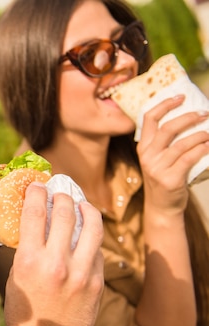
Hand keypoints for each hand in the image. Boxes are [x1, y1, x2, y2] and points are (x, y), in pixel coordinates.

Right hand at [3, 182, 103, 325]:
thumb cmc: (23, 310)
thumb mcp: (14, 275)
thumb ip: (25, 247)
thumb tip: (31, 220)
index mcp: (30, 259)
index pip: (36, 212)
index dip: (37, 192)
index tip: (38, 184)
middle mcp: (57, 263)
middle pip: (66, 213)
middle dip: (63, 196)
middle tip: (61, 192)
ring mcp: (81, 273)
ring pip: (92, 227)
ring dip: (86, 209)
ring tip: (82, 204)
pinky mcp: (97, 284)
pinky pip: (98, 251)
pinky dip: (91, 239)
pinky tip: (86, 236)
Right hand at [138, 95, 208, 214]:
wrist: (162, 207)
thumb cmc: (165, 178)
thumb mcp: (158, 159)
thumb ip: (165, 142)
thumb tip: (189, 118)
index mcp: (144, 147)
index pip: (149, 118)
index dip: (165, 104)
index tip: (181, 96)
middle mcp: (148, 156)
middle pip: (168, 128)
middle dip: (188, 117)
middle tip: (204, 113)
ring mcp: (158, 168)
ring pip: (182, 144)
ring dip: (200, 135)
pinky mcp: (170, 179)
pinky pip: (189, 158)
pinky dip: (202, 149)